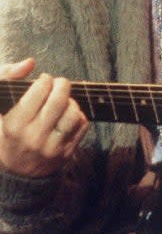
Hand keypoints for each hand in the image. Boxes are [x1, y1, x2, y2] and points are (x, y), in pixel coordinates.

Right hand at [0, 58, 88, 176]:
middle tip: (59, 83)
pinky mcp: (66, 154)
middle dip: (62, 84)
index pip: (38, 91)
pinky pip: (82, 126)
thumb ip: (7, 77)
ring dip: (71, 102)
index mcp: (14, 125)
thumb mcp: (0, 107)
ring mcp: (51, 148)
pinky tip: (67, 116)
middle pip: (58, 101)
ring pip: (73, 113)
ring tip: (63, 102)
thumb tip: (30, 62)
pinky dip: (78, 116)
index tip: (44, 80)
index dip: (44, 80)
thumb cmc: (7, 131)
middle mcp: (33, 138)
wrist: (16, 171)